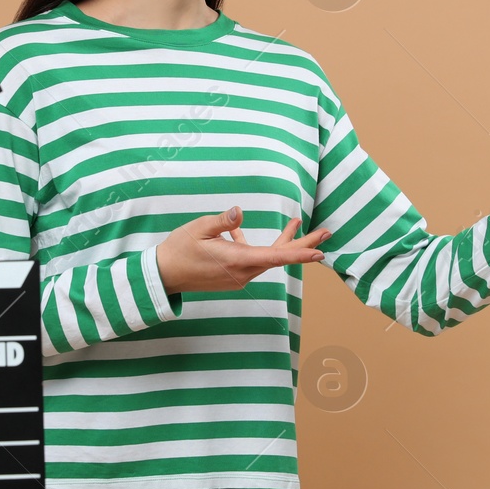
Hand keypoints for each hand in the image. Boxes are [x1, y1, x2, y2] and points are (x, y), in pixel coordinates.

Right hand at [155, 207, 329, 293]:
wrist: (163, 276)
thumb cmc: (179, 250)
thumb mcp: (198, 229)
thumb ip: (222, 221)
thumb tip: (240, 211)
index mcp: (236, 261)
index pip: (276, 257)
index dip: (299, 253)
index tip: (319, 251)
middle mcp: (242, 272)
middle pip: (279, 258)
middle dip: (303, 245)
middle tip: (325, 233)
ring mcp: (238, 277)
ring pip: (268, 258)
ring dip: (283, 243)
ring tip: (296, 222)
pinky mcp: (232, 276)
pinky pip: (252, 260)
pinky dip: (257, 247)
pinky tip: (241, 231)